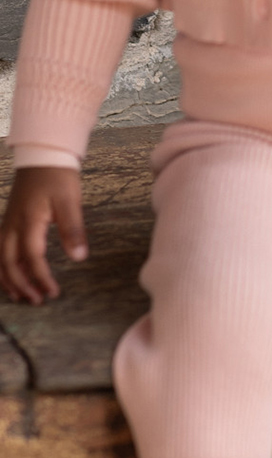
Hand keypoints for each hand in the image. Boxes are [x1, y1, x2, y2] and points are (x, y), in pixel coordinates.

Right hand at [0, 166, 85, 303]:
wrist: (42, 156)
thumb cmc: (58, 178)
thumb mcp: (70, 202)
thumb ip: (73, 229)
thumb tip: (78, 257)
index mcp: (28, 222)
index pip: (32, 258)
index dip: (42, 278)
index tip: (53, 293)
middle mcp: (11, 226)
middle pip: (9, 264)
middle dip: (21, 285)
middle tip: (36, 301)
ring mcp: (6, 224)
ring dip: (8, 279)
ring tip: (21, 295)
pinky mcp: (8, 222)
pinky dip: (2, 267)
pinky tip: (10, 275)